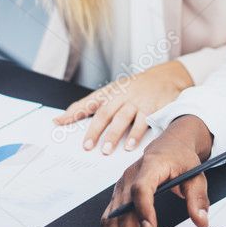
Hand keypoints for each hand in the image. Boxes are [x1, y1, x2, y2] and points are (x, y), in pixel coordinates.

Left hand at [54, 60, 193, 153]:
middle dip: (95, 130)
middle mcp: (123, 96)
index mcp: (111, 92)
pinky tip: (130, 146)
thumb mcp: (114, 89)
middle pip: (106, 113)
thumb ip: (90, 103)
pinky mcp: (154, 108)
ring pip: (124, 119)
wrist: (167, 76)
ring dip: (115, 135)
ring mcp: (139, 102)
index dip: (74, 112)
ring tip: (106, 150)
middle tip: (87, 146)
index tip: (59, 122)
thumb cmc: (136, 86)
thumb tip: (61, 119)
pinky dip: (136, 135)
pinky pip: (144, 123)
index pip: (89, 102)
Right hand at [102, 115, 213, 226]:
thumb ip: (198, 198)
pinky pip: (110, 216)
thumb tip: (201, 220)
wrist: (170, 145)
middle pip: (124, 207)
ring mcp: (122, 185)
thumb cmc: (181, 158)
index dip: (144, 209)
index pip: (142, 188)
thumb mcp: (196, 174)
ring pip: (113, 215)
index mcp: (151, 166)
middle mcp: (131, 175)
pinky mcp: (119, 194)